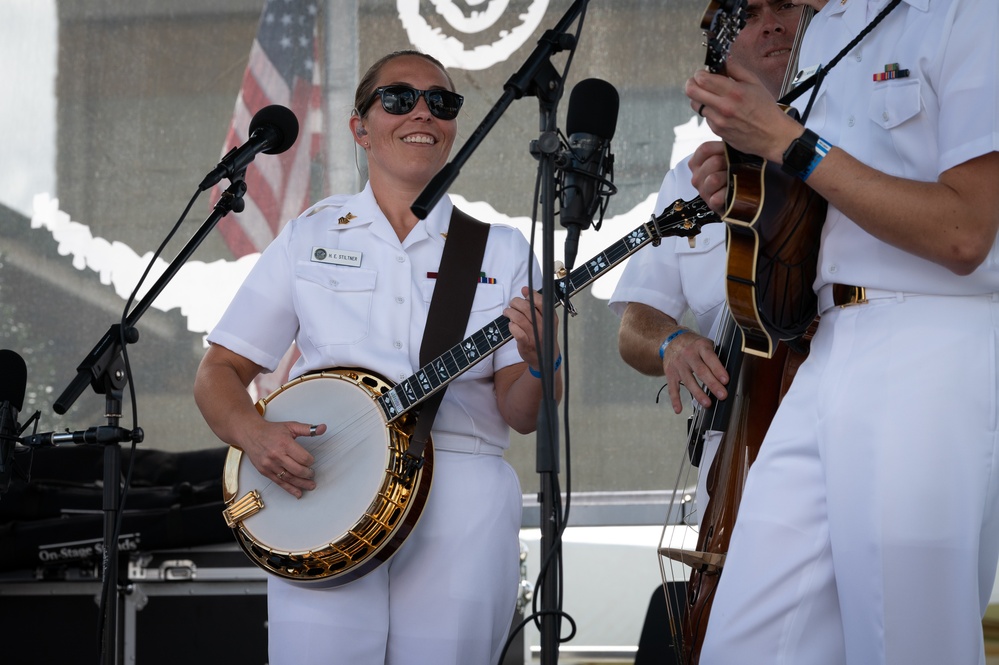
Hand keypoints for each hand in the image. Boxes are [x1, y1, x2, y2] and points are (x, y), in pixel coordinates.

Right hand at [239, 419, 323, 497]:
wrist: (250, 434)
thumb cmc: (271, 430)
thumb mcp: (290, 426)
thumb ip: (307, 429)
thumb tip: (323, 428)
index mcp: (285, 443)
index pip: (303, 458)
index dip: (310, 461)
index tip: (311, 461)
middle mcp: (276, 455)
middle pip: (297, 470)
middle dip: (308, 474)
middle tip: (312, 474)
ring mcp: (270, 465)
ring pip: (289, 478)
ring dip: (302, 484)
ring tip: (311, 486)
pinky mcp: (265, 471)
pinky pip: (279, 483)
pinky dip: (290, 489)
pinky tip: (298, 493)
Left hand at [505, 287, 558, 371]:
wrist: (546, 358)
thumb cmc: (544, 336)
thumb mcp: (546, 320)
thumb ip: (536, 305)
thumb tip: (525, 290)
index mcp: (550, 319)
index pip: (541, 302)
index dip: (531, 295)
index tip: (524, 292)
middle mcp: (544, 327)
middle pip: (527, 308)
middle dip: (516, 303)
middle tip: (512, 304)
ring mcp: (535, 336)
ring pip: (519, 318)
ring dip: (510, 313)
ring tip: (507, 312)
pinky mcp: (526, 345)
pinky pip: (516, 331)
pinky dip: (511, 326)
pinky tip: (511, 325)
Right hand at [661, 331, 728, 413]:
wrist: (671, 340)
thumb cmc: (693, 345)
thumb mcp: (705, 344)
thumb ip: (714, 356)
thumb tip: (726, 376)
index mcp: (700, 346)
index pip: (710, 358)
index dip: (718, 370)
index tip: (726, 380)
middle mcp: (688, 355)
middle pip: (701, 371)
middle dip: (712, 384)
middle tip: (722, 395)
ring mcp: (678, 365)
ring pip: (688, 381)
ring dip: (698, 393)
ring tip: (707, 404)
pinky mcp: (670, 373)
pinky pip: (672, 388)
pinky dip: (675, 399)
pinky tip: (679, 409)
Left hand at [685, 60, 800, 163]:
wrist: (771, 135)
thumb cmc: (765, 109)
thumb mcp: (755, 83)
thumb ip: (736, 69)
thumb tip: (723, 60)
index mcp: (733, 92)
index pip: (702, 79)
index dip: (699, 73)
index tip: (704, 72)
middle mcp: (723, 107)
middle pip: (691, 92)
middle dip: (692, 83)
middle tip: (698, 81)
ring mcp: (718, 120)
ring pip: (696, 104)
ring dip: (700, 97)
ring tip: (712, 96)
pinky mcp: (716, 130)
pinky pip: (705, 117)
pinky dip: (709, 111)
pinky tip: (721, 110)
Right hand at [689, 141, 730, 214]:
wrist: (740, 198)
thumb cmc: (734, 174)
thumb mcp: (728, 157)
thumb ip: (726, 147)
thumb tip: (732, 137)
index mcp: (697, 163)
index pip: (704, 149)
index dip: (721, 148)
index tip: (733, 151)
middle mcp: (697, 177)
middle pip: (712, 162)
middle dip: (728, 163)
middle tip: (737, 167)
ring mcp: (703, 191)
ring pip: (713, 179)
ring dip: (729, 178)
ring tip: (736, 180)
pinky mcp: (711, 204)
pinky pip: (717, 197)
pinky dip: (727, 195)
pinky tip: (732, 193)